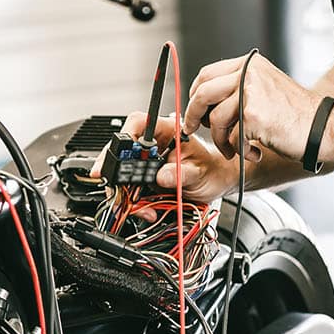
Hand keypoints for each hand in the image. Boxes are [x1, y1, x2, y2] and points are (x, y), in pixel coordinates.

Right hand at [119, 111, 242, 204]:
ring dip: (126, 192)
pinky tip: (146, 210)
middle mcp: (152, 146)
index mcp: (166, 131)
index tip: (120, 155)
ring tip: (141, 206)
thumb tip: (162, 176)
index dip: (125, 136)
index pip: (138, 124)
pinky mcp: (143, 180)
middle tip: (121, 187)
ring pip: (121, 173)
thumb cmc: (211, 170)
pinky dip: (133, 203)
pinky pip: (129, 190)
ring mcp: (145, 163)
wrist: (216, 183)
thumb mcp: (199, 172)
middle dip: (118, 172)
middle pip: (122, 150)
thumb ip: (181, 174)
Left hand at [182, 52, 321, 165]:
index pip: (207, 74)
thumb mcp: (264, 89)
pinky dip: (239, 151)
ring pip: (214, 119)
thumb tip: (201, 103)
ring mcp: (250, 92)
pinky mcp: (253, 114)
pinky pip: (230, 137)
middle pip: (203, 93)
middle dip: (192, 115)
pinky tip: (254, 153)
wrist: (322, 128)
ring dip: (220, 140)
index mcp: (249, 64)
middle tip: (190, 130)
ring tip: (234, 149)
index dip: (194, 94)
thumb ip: (236, 90)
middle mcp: (248, 73)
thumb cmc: (294, 116)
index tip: (193, 111)